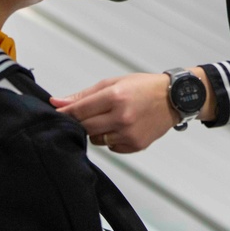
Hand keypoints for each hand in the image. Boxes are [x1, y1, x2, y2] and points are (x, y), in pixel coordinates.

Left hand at [50, 73, 178, 152]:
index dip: (65, 114)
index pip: (80, 110)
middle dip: (81, 123)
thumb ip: (84, 94)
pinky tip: (122, 127)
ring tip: (110, 118)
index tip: (55, 115)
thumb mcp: (114, 82)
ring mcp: (129, 133)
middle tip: (87, 115)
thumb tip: (57, 102)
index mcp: (115, 96)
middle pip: (86, 127)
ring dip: (97, 131)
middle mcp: (122, 117)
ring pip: (97, 140)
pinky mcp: (136, 146)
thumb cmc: (145, 87)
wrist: (174, 99)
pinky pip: (111, 148)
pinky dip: (111, 139)